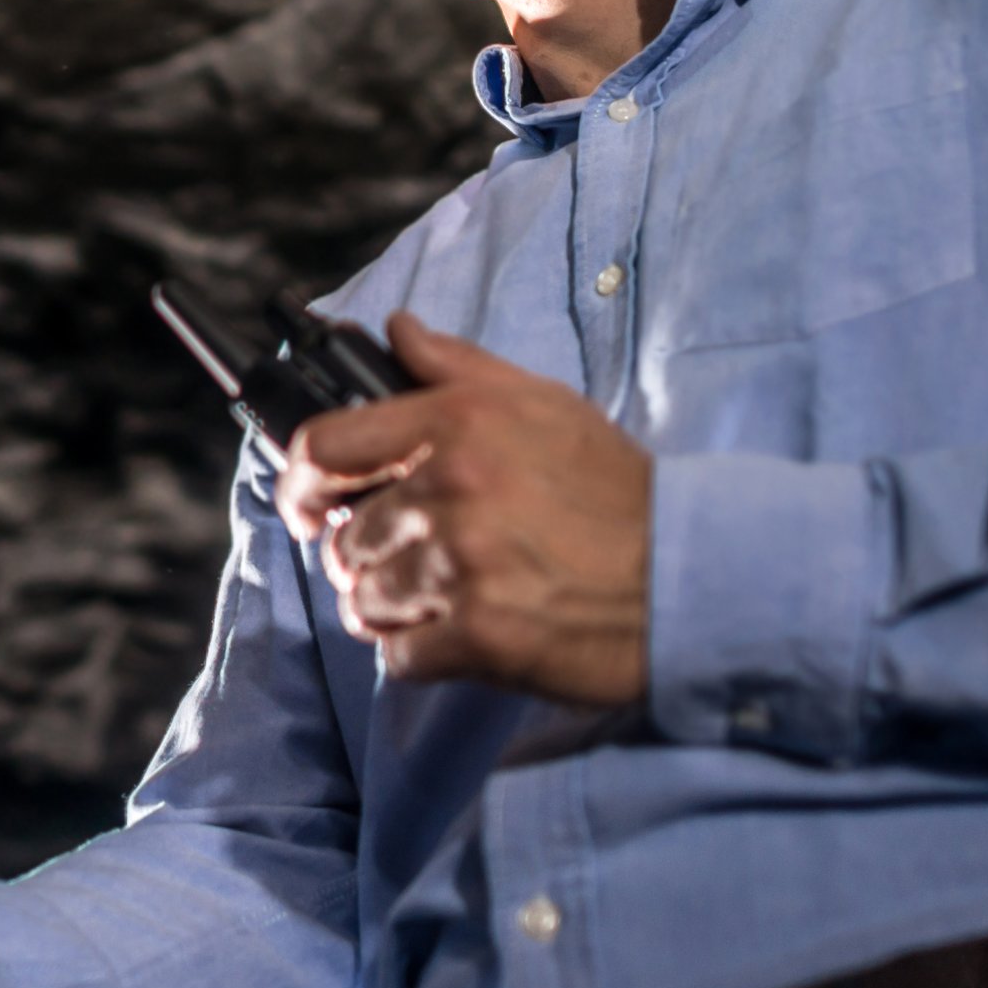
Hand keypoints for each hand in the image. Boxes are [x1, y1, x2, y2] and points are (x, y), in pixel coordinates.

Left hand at [271, 314, 651, 706]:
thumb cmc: (616, 491)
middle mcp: (452, 487)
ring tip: (446, 600)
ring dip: (394, 608)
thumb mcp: (545, 405)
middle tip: (415, 561)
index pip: (324, 445)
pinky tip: (463, 637)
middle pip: (344, 536)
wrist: (689, 574)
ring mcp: (462, 563)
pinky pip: (399, 655)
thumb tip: (396, 331)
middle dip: (369, 556)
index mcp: (459, 421)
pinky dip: (420, 654)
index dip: (298, 481)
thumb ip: (458, 367)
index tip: (307, 504)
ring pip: (365, 599)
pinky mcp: (479, 634)